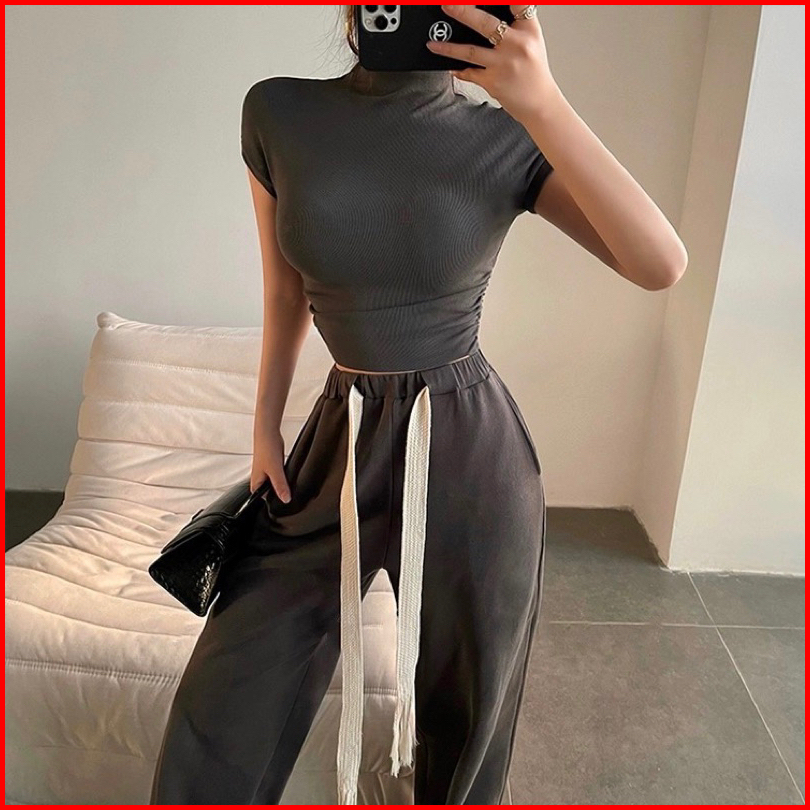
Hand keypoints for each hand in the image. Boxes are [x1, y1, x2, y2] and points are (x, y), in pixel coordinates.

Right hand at [251, 426, 290, 502]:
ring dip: (284, 485)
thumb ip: (280, 486)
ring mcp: (266, 475)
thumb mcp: (275, 471)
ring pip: (277, 485)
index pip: (266, 501)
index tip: (287, 504)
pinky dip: (285, 477)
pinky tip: (290, 475)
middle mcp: (260, 481)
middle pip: (272, 494)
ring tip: (290, 483)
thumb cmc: (266, 449)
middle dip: (281, 493)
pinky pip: (280, 477)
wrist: (269, 433)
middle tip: (291, 493)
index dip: (276, 503)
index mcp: (256, 485)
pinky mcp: (273, 468)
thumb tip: (286, 500)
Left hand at [426, 5, 559, 122]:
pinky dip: (458, 69)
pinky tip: (449, 66)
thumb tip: (486, 11)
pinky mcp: (493, 82)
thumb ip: (515, 24)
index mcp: (529, 30)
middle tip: (447, 5)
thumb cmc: (533, 71)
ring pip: (470, 51)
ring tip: (432, 43)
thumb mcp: (531, 41)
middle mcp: (517, 45)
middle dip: (462, 12)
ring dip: (448, 47)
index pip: (517, 4)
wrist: (540, 103)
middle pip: (485, 23)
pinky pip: (469, 73)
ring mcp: (503, 64)